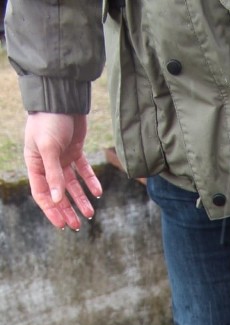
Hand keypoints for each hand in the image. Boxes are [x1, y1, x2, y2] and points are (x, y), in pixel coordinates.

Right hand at [23, 113, 102, 230]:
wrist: (62, 96)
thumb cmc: (49, 120)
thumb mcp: (49, 147)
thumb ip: (53, 174)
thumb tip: (57, 200)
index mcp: (35, 164)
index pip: (42, 193)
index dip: (52, 210)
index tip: (62, 225)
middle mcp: (47, 163)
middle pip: (58, 193)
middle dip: (67, 210)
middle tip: (78, 226)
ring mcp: (62, 157)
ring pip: (72, 185)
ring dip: (81, 199)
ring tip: (90, 214)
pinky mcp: (75, 151)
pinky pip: (83, 171)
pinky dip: (91, 181)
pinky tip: (98, 193)